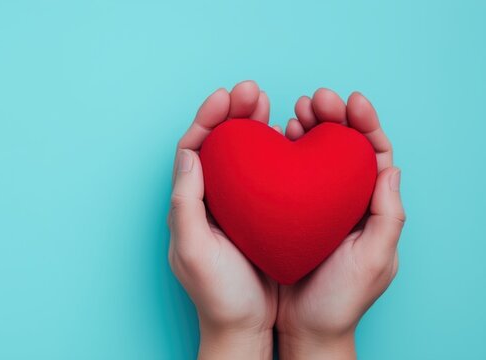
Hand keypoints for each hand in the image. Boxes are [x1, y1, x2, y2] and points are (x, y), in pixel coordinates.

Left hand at [168, 81, 278, 359]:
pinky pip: (268, 174)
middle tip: (252, 90)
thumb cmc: (217, 294)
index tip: (226, 97)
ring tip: (270, 103)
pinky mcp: (264, 215)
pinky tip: (292, 137)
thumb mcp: (194, 251)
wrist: (245, 328)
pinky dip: (277, 151)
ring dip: (253, 125)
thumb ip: (186, 204)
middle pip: (218, 145)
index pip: (193, 150)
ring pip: (243, 155)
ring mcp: (238, 206)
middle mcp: (210, 200)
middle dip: (232, 113)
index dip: (207, 120)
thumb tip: (189, 155)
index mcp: (189, 204)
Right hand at [276, 89, 405, 358]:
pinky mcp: (284, 212)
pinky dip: (281, 151)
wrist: (305, 329)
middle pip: (342, 147)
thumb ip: (387, 215)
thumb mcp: (375, 259)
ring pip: (314, 155)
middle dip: (332, 117)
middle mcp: (343, 201)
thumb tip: (390, 166)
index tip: (350, 101)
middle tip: (315, 100)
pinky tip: (273, 138)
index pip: (373, 155)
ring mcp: (313, 205)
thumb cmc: (341, 299)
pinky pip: (285, 174)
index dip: (364, 123)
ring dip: (307, 128)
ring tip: (295, 112)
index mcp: (372, 207)